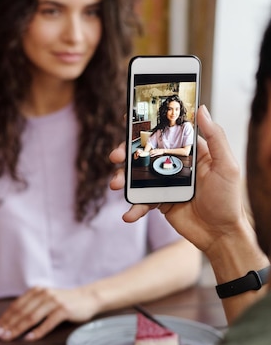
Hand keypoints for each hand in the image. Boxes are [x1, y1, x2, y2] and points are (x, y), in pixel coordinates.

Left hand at [0, 286, 99, 340]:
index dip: (4, 318)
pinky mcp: (63, 310)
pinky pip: (48, 322)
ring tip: (9, 338)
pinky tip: (29, 339)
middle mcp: (43, 294)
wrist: (87, 298)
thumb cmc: (64, 302)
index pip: (16, 306)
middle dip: (8, 325)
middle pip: (21, 312)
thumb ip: (31, 305)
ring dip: (18, 329)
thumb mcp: (46, 299)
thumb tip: (11, 320)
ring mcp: (53, 301)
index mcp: (36, 290)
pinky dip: (37, 331)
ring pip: (32, 317)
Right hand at [110, 105, 242, 254]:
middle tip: (115, 156)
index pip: (165, 132)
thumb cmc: (228, 199)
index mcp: (189, 152)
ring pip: (137, 175)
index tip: (127, 118)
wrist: (220, 235)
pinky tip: (128, 215)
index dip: (146, 125)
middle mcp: (174, 164)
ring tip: (116, 185)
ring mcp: (165, 183)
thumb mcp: (226, 165)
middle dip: (126, 152)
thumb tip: (201, 109)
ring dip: (123, 178)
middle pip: (145, 152)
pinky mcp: (159, 201)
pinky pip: (141, 201)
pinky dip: (133, 207)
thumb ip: (215, 137)